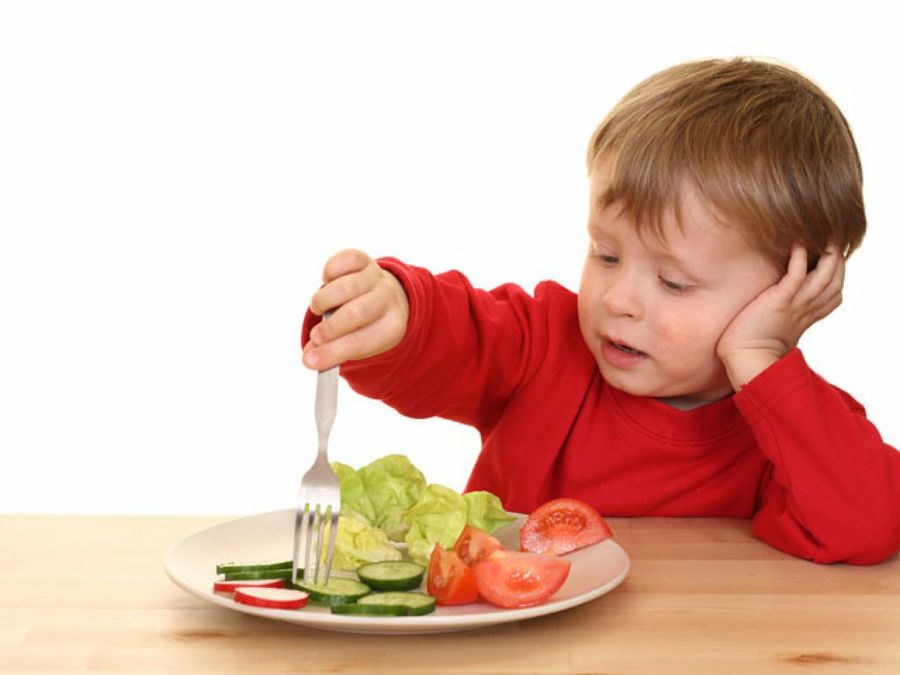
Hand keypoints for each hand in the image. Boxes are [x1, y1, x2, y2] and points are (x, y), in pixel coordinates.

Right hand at [302, 249, 409, 369]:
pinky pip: (343, 261)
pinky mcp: (363, 260)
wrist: (385, 297)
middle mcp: (388, 300)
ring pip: (346, 287)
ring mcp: (376, 277)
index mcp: (391, 327)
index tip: (309, 361)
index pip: (361, 342)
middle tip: (314, 337)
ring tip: (318, 309)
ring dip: (323, 301)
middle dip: (330, 328)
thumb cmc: (365, 326)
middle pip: (356, 314)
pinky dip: (329, 272)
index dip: (333, 352)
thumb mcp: (356, 343)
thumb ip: (332, 350)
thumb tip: (308, 357)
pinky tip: (327, 282)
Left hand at [716, 243, 844, 388]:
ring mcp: (796, 304)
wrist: (746, 360)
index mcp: (807, 316)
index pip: (833, 293)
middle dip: (839, 258)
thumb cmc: (752, 345)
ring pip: (825, 275)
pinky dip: (800, 256)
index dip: (837, 274)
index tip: (834, 258)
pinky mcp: (780, 300)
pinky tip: (798, 241)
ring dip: (829, 252)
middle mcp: (806, 309)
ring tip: (825, 232)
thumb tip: (770, 306)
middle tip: (835, 237)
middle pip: (835, 280)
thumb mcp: (774, 326)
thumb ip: (780, 314)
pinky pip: (797, 274)